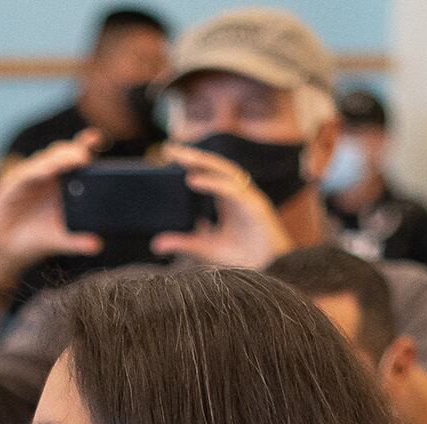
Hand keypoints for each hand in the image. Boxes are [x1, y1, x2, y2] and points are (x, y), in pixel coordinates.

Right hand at [0, 132, 105, 285]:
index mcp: (60, 184)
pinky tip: (47, 171)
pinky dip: (37, 172)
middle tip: (86, 156)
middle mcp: (45, 176)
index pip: (74, 159)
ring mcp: (28, 179)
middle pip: (61, 154)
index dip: (85, 146)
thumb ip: (75, 241)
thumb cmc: (30, 239)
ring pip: (44, 161)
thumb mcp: (56, 240)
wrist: (1, 250)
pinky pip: (25, 175)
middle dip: (74, 151)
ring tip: (75, 159)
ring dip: (59, 159)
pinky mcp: (11, 186)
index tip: (98, 139)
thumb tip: (98, 245)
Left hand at [152, 143, 292, 268]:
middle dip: (193, 156)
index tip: (168, 156)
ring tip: (181, 157)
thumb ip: (183, 242)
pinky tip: (193, 180)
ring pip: (226, 172)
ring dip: (203, 162)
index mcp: (228, 199)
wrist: (270, 272)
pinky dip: (213, 183)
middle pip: (215, 167)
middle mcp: (239, 194)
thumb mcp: (205, 248)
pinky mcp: (256, 207)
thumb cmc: (243, 257)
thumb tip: (155, 244)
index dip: (191, 163)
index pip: (208, 173)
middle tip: (169, 148)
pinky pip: (233, 190)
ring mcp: (249, 198)